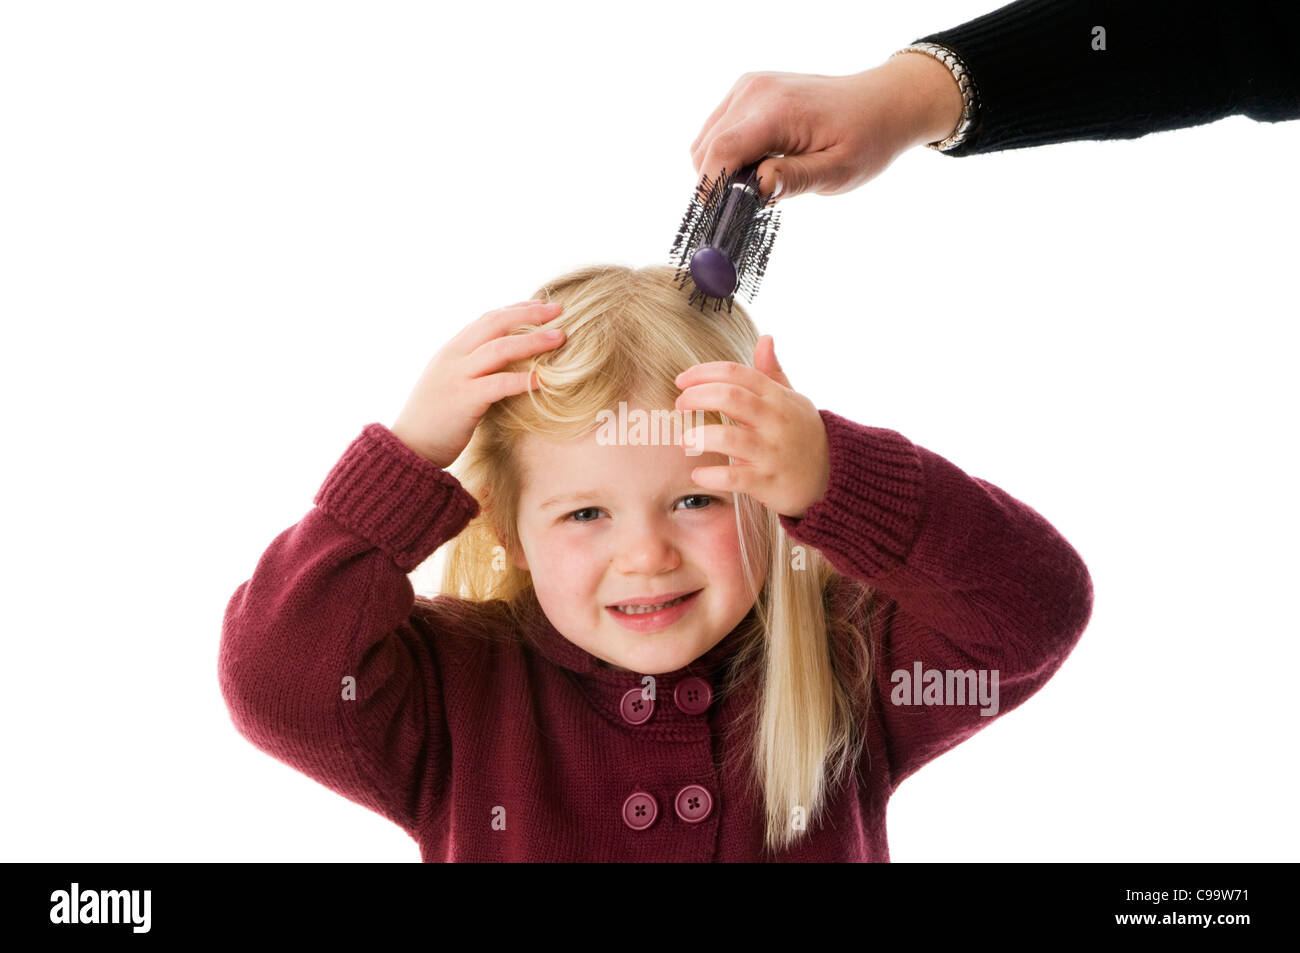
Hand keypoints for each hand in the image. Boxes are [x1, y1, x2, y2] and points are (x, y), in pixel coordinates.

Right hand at [390, 300, 565, 467]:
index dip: (516, 309)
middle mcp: (453, 357)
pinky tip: (544, 380)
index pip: (487, 319)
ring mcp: (457, 377)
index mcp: (451, 350)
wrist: (407, 447)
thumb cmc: (434, 420)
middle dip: (529, 314)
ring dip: (533, 341)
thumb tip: (504, 364)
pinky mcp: (463, 401)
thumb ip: (471, 368)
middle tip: (559, 310)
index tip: (541, 305)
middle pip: (495, 323)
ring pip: (499, 348)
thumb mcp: (449, 382)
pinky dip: (523, 380)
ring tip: (560, 337)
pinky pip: (498, 384)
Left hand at [674, 335, 828, 519]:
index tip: (681, 380)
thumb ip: (773, 372)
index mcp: (776, 397)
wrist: (834, 475)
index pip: (736, 373)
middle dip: (697, 397)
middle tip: (679, 405)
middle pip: (730, 397)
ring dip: (700, 437)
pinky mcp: (768, 482)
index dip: (703, 372)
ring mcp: (772, 452)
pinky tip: (698, 474)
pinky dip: (712, 476)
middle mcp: (774, 421)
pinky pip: (735, 477)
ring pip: (730, 438)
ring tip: (685, 440)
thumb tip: (765, 338)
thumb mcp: (793, 399)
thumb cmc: (804, 434)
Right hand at [689, 54, 964, 201]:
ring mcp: (748, 86)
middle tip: (750, 205)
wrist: (882, 102)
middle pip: (706, 149)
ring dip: (720, 169)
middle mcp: (755, 91)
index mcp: (777, 110)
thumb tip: (758, 187)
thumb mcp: (839, 171)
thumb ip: (796, 179)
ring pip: (704, 142)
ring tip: (758, 183)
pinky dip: (725, 153)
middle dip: (718, 184)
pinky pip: (716, 130)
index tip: (719, 220)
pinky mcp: (747, 89)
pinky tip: (756, 164)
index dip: (710, 190)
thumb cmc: (866, 140)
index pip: (721, 152)